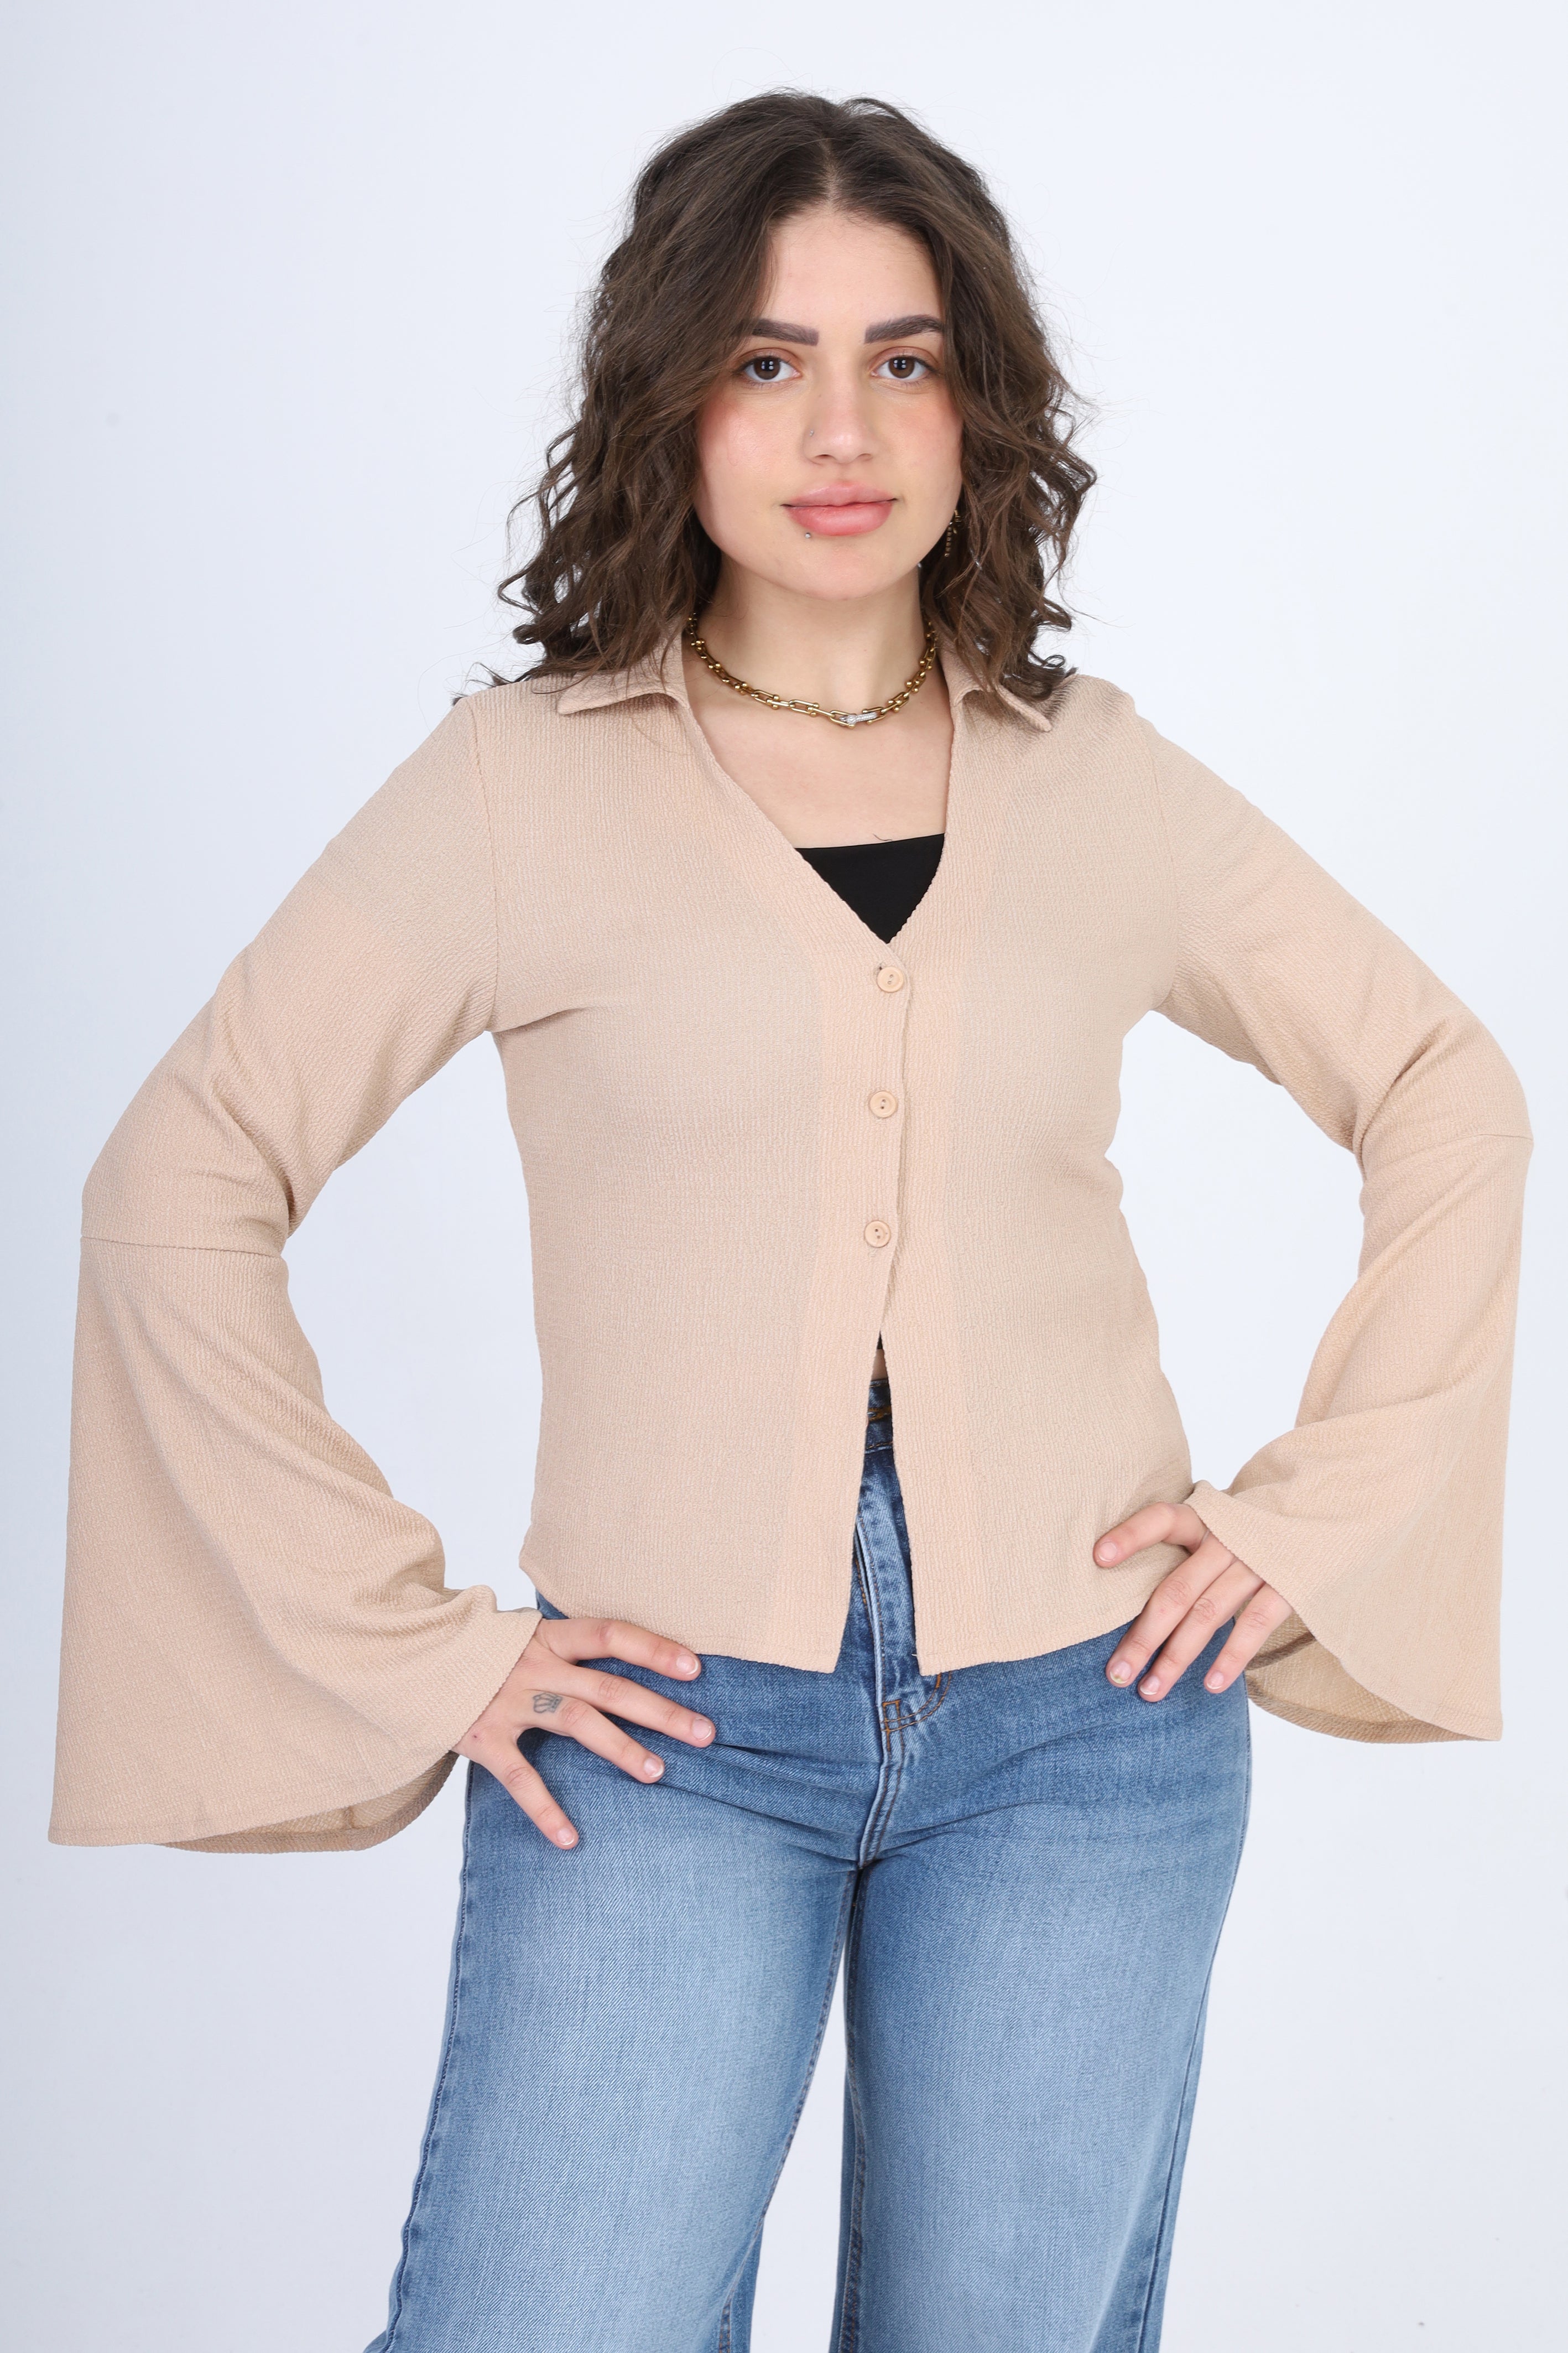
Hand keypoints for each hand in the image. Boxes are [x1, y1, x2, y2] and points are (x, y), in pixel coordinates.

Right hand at [455, 1616, 714, 1847]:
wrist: (405, 1653)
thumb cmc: (477, 1649)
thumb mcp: (521, 1634)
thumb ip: (563, 1647)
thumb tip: (617, 1652)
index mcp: (548, 1636)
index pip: (611, 1634)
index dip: (654, 1649)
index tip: (696, 1668)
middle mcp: (534, 1665)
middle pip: (609, 1687)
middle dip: (661, 1710)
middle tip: (706, 1733)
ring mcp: (509, 1701)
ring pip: (577, 1724)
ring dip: (621, 1750)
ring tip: (659, 1774)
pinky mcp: (482, 1737)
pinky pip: (520, 1778)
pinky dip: (545, 1809)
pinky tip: (570, 1838)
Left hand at [1093, 1501, 1293, 1700]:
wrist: (1318, 1513)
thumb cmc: (1246, 1528)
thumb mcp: (1214, 1521)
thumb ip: (1178, 1545)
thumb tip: (1115, 1581)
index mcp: (1203, 1517)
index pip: (1161, 1520)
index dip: (1130, 1536)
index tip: (1097, 1558)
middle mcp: (1227, 1537)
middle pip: (1176, 1590)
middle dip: (1144, 1637)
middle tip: (1116, 1674)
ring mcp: (1258, 1561)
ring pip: (1208, 1614)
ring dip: (1177, 1657)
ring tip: (1150, 1691)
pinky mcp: (1288, 1584)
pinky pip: (1255, 1624)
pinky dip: (1231, 1656)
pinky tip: (1210, 1684)